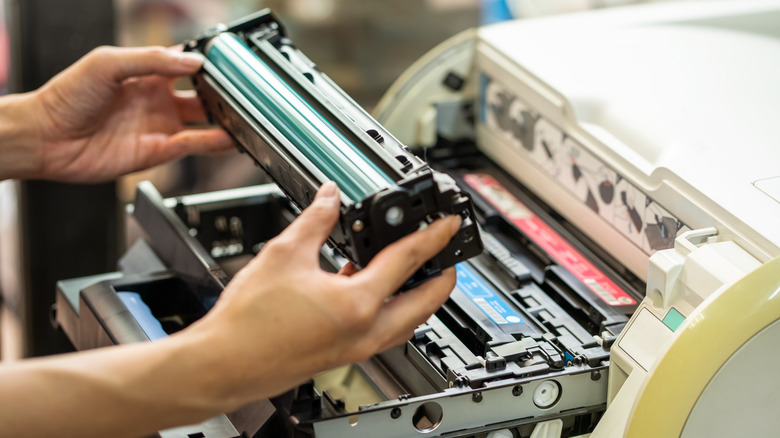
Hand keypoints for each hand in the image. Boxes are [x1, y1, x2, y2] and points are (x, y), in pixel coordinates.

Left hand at [11, 45, 232, 181]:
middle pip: (201, 94)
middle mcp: (156, 99)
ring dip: (224, 119)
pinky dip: (213, 142)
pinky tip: (230, 137)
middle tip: (243, 90)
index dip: (207, 61)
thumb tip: (193, 62)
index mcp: (145, 73)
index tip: (228, 61)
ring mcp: (159, 125)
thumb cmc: (67, 96)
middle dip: (222, 92)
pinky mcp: (158, 151)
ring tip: (246, 116)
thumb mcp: (108, 63)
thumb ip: (152, 60)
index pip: (185, 64)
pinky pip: (193, 145)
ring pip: (202, 122)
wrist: (47, 137)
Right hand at [185, 182, 460, 406]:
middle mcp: (366, 331)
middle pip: (426, 303)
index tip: (450, 225)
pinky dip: (391, 309)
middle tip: (449, 256)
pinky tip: (369, 289)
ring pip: (408, 322)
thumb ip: (315, 220)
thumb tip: (330, 197)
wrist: (224, 364)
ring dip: (420, 297)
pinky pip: (384, 332)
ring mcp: (356, 348)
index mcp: (358, 303)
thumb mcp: (284, 254)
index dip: (434, 236)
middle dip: (443, 276)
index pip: (410, 260)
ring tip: (417, 272)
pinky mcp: (343, 356)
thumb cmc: (249, 323)